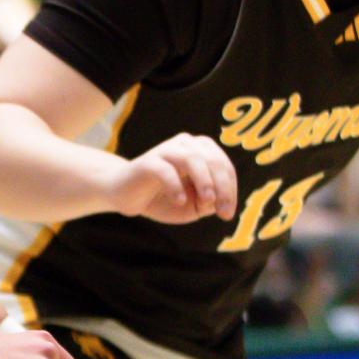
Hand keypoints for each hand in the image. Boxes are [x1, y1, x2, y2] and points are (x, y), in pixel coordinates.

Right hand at [107, 133, 237, 224]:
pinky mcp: (148, 162)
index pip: (225, 167)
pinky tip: (179, 201)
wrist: (127, 196)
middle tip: (223, 212)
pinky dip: (175, 186)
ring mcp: (166, 150)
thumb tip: (215, 199)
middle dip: (223, 188)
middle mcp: (186, 144)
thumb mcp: (193, 206)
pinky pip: (166, 170)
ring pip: (192, 159)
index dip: (231, 190)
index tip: (227, 214)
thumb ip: (208, 202)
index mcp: (201, 150)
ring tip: (206, 202)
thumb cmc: (164, 198)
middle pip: (213, 161)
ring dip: (204, 181)